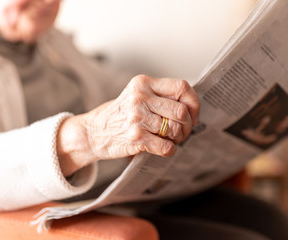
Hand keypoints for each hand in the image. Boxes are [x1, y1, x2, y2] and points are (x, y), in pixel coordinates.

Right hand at [57, 75, 199, 175]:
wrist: (94, 131)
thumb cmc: (121, 114)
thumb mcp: (137, 95)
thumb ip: (161, 95)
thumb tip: (192, 107)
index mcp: (144, 83)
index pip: (182, 87)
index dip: (194, 103)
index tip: (193, 114)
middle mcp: (140, 97)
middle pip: (181, 111)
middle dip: (188, 125)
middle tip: (183, 132)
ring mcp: (137, 118)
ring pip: (176, 130)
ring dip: (179, 138)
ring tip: (172, 139)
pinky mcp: (135, 137)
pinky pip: (166, 146)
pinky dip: (170, 150)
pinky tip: (163, 147)